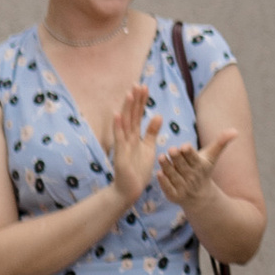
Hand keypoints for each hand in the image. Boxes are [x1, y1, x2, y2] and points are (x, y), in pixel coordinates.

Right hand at [106, 83, 162, 209]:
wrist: (130, 189)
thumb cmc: (138, 169)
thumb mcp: (149, 148)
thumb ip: (151, 132)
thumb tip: (158, 115)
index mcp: (134, 136)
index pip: (138, 115)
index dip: (141, 102)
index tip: (145, 87)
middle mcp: (127, 138)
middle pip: (131, 115)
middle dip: (135, 100)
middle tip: (138, 84)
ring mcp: (122, 145)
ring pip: (125, 123)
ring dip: (126, 109)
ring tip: (129, 94)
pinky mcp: (120, 154)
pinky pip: (119, 139)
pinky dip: (118, 126)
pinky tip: (117, 115)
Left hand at [159, 126, 236, 214]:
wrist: (200, 196)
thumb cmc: (203, 170)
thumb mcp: (211, 157)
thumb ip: (221, 142)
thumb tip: (235, 130)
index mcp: (200, 166)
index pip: (194, 158)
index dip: (189, 153)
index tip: (185, 146)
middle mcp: (192, 177)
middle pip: (183, 166)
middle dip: (177, 158)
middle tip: (171, 149)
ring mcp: (183, 187)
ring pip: (174, 176)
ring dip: (167, 167)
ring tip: (161, 157)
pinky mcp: (174, 196)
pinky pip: (168, 188)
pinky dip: (164, 182)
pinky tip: (159, 173)